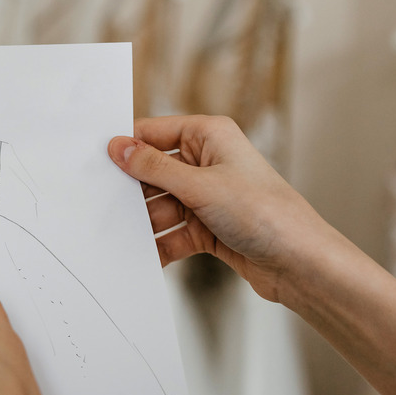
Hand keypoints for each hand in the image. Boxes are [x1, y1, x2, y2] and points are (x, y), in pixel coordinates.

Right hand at [108, 115, 336, 304]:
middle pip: (153, 173)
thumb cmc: (263, 212)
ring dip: (145, 225)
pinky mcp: (209, 228)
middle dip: (132, 193)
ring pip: (160, 207)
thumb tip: (118, 147)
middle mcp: (208, 163)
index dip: (126, 147)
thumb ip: (154, 167)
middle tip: (104, 208)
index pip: (154, 133)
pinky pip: (173, 234)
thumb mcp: (200, 186)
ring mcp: (208, 198)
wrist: (299, 261)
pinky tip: (144, 258)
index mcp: (210, 136)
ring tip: (122, 239)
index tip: (96, 163)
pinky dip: (160, 246)